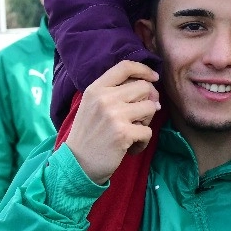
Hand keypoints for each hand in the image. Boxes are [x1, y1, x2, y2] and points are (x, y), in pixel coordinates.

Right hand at [67, 61, 159, 184]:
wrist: (76, 164)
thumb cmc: (89, 134)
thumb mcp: (94, 105)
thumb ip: (116, 92)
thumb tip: (152, 88)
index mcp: (96, 88)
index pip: (125, 66)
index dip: (144, 69)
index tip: (153, 78)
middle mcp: (104, 98)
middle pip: (144, 87)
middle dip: (147, 102)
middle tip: (138, 118)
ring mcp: (114, 115)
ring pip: (151, 107)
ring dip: (146, 121)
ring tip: (133, 131)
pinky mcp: (123, 133)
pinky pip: (148, 131)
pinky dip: (143, 142)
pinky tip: (131, 147)